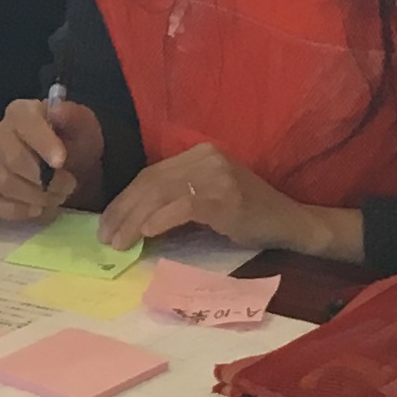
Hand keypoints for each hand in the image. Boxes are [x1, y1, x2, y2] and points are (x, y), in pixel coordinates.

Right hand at [0, 95, 103, 222]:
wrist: (75, 168)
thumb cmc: (77, 142)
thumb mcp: (84, 125)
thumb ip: (74, 116)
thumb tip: (56, 110)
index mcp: (20, 112)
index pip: (24, 124)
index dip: (42, 144)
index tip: (61, 162)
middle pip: (12, 159)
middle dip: (45, 178)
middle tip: (69, 185)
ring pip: (5, 183)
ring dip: (37, 196)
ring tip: (59, 196)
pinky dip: (15, 211)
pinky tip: (37, 211)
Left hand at [98, 141, 356, 262]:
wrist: (290, 222)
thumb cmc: (247, 216)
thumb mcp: (207, 198)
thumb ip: (175, 199)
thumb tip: (131, 222)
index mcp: (199, 154)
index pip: (150, 175)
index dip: (124, 200)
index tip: (106, 225)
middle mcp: (206, 158)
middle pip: (151, 183)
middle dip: (123, 212)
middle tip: (105, 239)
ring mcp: (217, 175)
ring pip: (162, 194)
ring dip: (135, 221)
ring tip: (119, 243)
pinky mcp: (227, 197)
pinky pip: (185, 206)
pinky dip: (163, 219)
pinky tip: (147, 234)